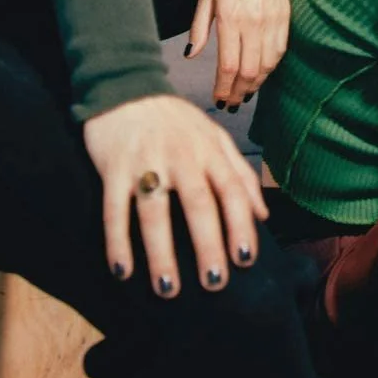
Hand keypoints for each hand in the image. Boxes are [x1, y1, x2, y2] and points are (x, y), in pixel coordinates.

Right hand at [83, 94, 268, 295]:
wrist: (125, 88)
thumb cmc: (175, 121)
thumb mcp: (214, 137)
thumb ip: (239, 173)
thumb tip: (263, 215)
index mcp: (209, 149)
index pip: (232, 189)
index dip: (240, 224)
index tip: (246, 259)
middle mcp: (181, 155)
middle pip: (198, 203)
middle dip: (208, 244)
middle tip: (214, 282)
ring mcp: (146, 161)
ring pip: (155, 211)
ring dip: (161, 252)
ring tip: (168, 289)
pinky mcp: (114, 167)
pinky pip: (115, 209)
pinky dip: (117, 241)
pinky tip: (122, 270)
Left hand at [187, 0, 290, 105]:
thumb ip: (200, 26)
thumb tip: (191, 54)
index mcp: (230, 17)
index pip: (229, 66)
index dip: (223, 88)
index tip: (218, 99)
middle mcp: (254, 22)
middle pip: (249, 71)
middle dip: (239, 92)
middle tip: (230, 102)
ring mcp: (272, 20)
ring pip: (267, 65)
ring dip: (255, 83)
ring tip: (244, 92)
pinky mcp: (285, 16)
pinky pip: (280, 51)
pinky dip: (270, 67)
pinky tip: (261, 73)